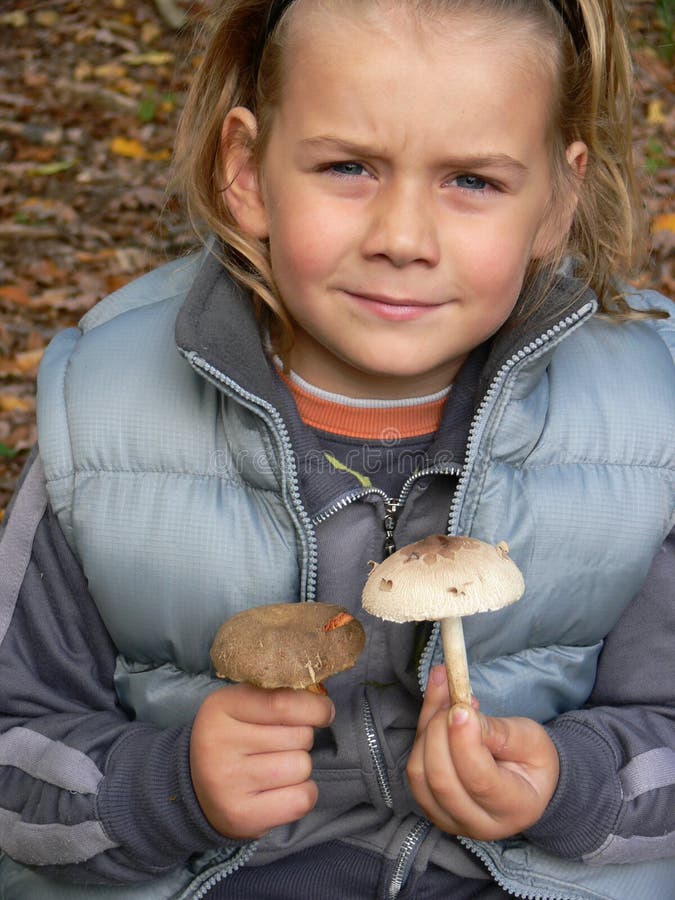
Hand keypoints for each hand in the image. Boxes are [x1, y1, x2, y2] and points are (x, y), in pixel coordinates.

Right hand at [190, 684, 333, 838]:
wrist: (194, 789)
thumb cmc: (232, 738)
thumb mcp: (242, 705)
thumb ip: (277, 696)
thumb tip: (324, 707)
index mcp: (221, 707)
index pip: (283, 703)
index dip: (314, 707)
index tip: (324, 711)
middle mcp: (219, 744)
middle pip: (299, 736)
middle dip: (301, 739)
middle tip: (280, 745)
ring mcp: (228, 784)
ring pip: (302, 766)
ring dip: (300, 767)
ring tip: (277, 767)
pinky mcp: (241, 817)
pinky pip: (301, 799)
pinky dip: (303, 793)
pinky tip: (283, 790)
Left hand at [407, 665, 558, 839]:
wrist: (526, 783)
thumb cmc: (532, 760)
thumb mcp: (531, 740)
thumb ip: (499, 731)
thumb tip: (462, 714)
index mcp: (515, 808)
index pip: (479, 780)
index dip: (464, 742)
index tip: (461, 707)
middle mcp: (478, 823)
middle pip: (441, 779)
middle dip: (440, 731)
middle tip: (455, 700)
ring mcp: (448, 819)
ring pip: (419, 774)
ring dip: (427, 728)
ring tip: (450, 700)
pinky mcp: (428, 805)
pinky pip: (413, 767)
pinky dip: (420, 731)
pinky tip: (437, 707)